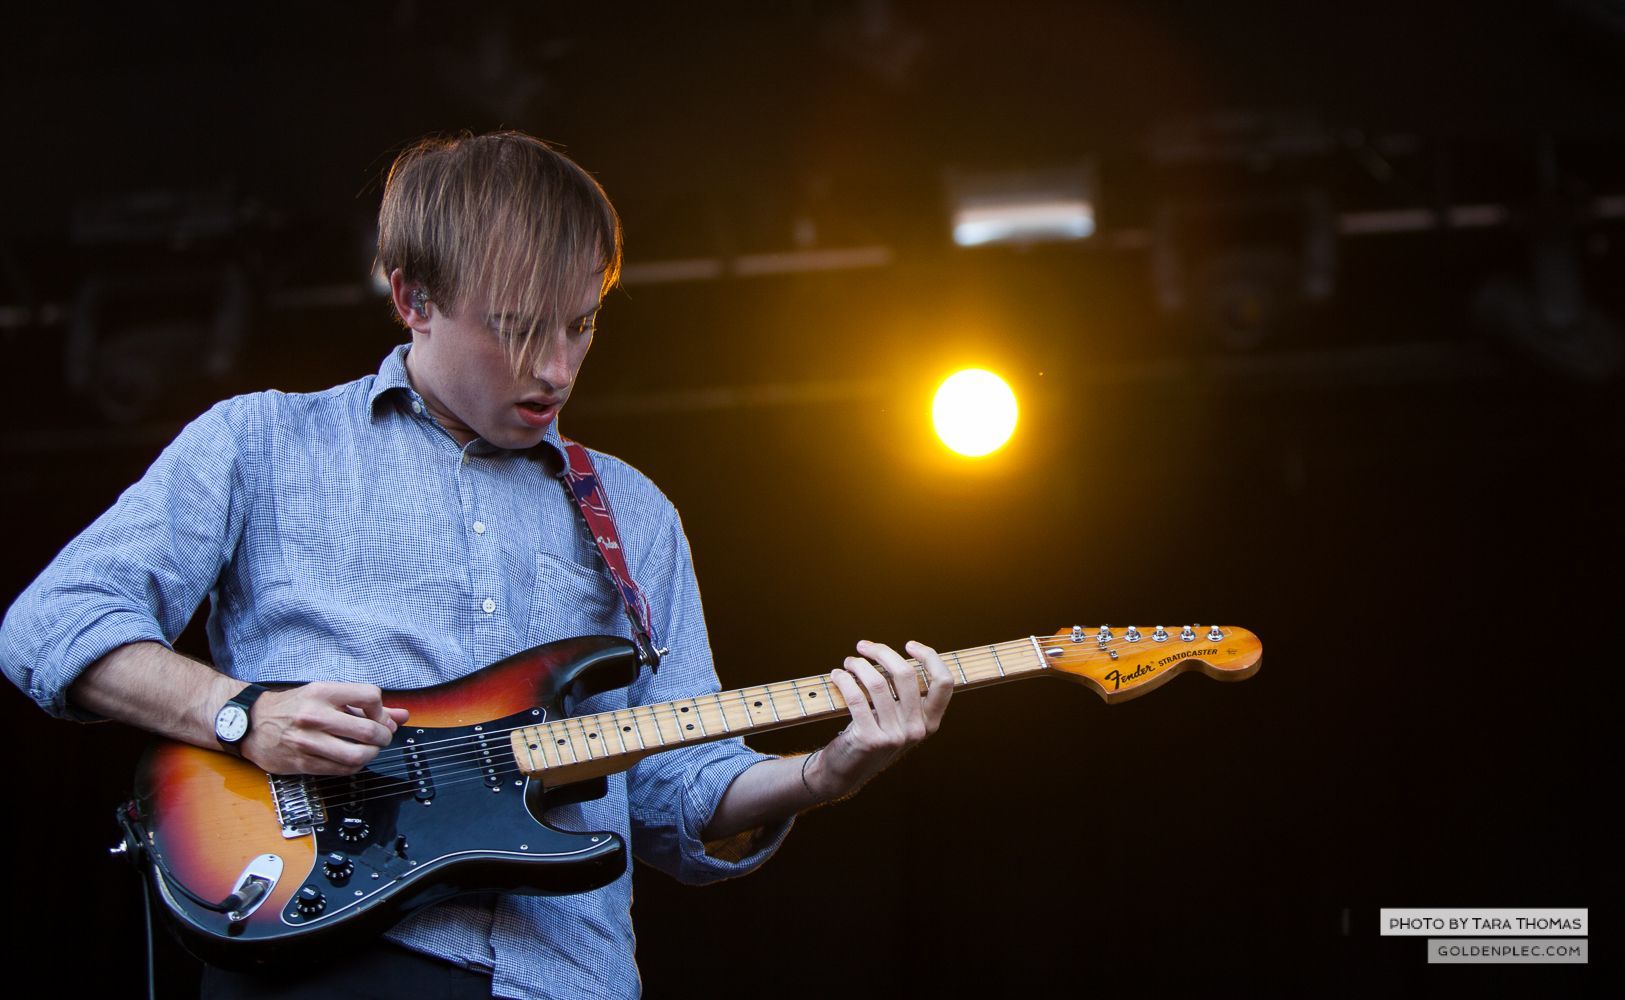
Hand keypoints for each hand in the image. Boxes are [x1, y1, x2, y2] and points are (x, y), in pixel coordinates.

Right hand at [241, 682, 409, 774]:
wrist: (251, 724)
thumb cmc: (294, 707)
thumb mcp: (327, 696)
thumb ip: (365, 706)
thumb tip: (403, 716)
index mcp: (323, 692)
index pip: (370, 696)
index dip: (381, 709)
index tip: (378, 716)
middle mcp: (315, 715)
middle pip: (369, 730)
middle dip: (383, 737)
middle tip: (381, 738)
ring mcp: (307, 741)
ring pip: (358, 755)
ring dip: (371, 754)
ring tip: (368, 750)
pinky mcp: (302, 763)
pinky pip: (342, 770)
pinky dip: (355, 766)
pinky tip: (351, 759)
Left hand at [804, 639, 952, 800]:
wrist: (845, 772)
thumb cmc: (871, 736)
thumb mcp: (897, 721)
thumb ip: (904, 696)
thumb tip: (891, 654)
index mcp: (929, 723)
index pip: (944, 683)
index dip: (930, 657)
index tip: (909, 645)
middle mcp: (916, 730)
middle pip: (906, 674)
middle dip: (882, 652)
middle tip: (864, 646)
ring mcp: (894, 737)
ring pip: (877, 683)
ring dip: (858, 664)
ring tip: (849, 662)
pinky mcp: (870, 739)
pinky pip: (856, 697)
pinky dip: (844, 680)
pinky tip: (837, 675)